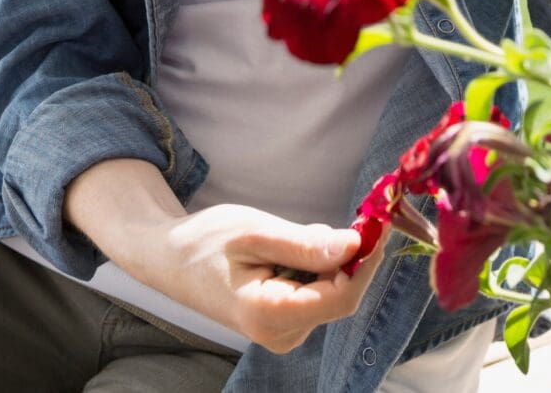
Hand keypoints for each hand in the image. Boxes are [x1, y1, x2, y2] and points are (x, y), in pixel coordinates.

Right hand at [137, 203, 387, 353]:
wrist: (170, 259)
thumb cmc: (205, 242)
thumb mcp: (254, 232)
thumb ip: (304, 245)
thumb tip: (355, 245)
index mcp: (269, 315)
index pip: (342, 298)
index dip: (367, 262)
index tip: (380, 224)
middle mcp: (280, 334)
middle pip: (340, 296)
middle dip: (350, 256)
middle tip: (354, 215)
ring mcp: (283, 332)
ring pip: (331, 292)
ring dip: (329, 259)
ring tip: (290, 236)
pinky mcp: (284, 322)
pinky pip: (317, 292)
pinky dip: (317, 267)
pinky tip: (288, 250)